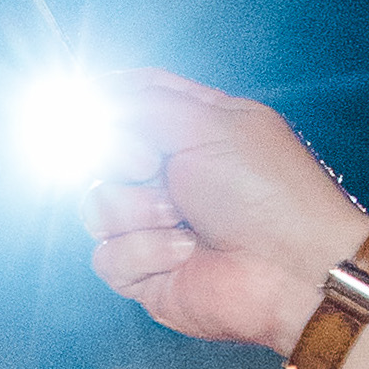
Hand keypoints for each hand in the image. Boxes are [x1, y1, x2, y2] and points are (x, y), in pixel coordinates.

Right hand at [83, 70, 361, 360]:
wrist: (287, 269)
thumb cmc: (266, 192)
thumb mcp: (207, 125)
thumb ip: (140, 106)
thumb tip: (85, 99)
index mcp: (196, 127)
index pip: (138, 98)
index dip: (106, 97)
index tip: (81, 101)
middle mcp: (171, 173)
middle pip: (101, 152)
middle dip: (118, 158)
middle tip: (152, 166)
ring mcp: (153, 223)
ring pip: (96, 206)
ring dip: (138, 211)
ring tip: (185, 220)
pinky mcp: (142, 270)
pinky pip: (107, 256)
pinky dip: (145, 253)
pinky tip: (185, 255)